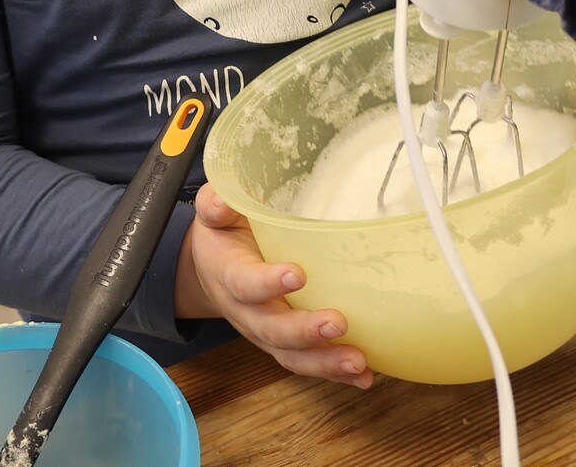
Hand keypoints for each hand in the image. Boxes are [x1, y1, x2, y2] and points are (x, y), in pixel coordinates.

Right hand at [176, 184, 373, 387]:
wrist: (212, 270)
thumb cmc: (223, 237)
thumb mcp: (214, 215)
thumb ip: (217, 205)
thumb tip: (222, 199)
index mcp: (229, 275)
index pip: (245, 283)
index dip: (267, 283)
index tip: (297, 275)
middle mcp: (247, 312)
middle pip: (272, 330)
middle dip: (304, 331)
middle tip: (337, 323)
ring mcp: (266, 333)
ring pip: (292, 355)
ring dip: (325, 362)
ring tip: (358, 362)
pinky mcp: (285, 345)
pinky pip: (308, 363)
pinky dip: (335, 373)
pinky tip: (364, 376)